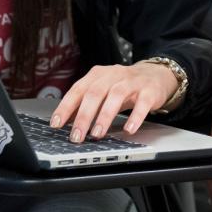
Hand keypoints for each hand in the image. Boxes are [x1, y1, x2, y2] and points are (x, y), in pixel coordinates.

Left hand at [49, 61, 177, 140]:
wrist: (155, 74)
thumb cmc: (124, 86)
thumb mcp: (103, 90)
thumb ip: (85, 103)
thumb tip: (64, 121)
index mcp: (98, 75)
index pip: (78, 89)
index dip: (66, 107)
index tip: (56, 124)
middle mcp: (114, 75)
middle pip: (95, 93)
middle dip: (84, 116)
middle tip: (77, 136)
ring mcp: (132, 82)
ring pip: (116, 95)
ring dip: (105, 116)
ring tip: (97, 134)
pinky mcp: (149, 91)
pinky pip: (142, 103)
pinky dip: (135, 117)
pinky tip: (129, 129)